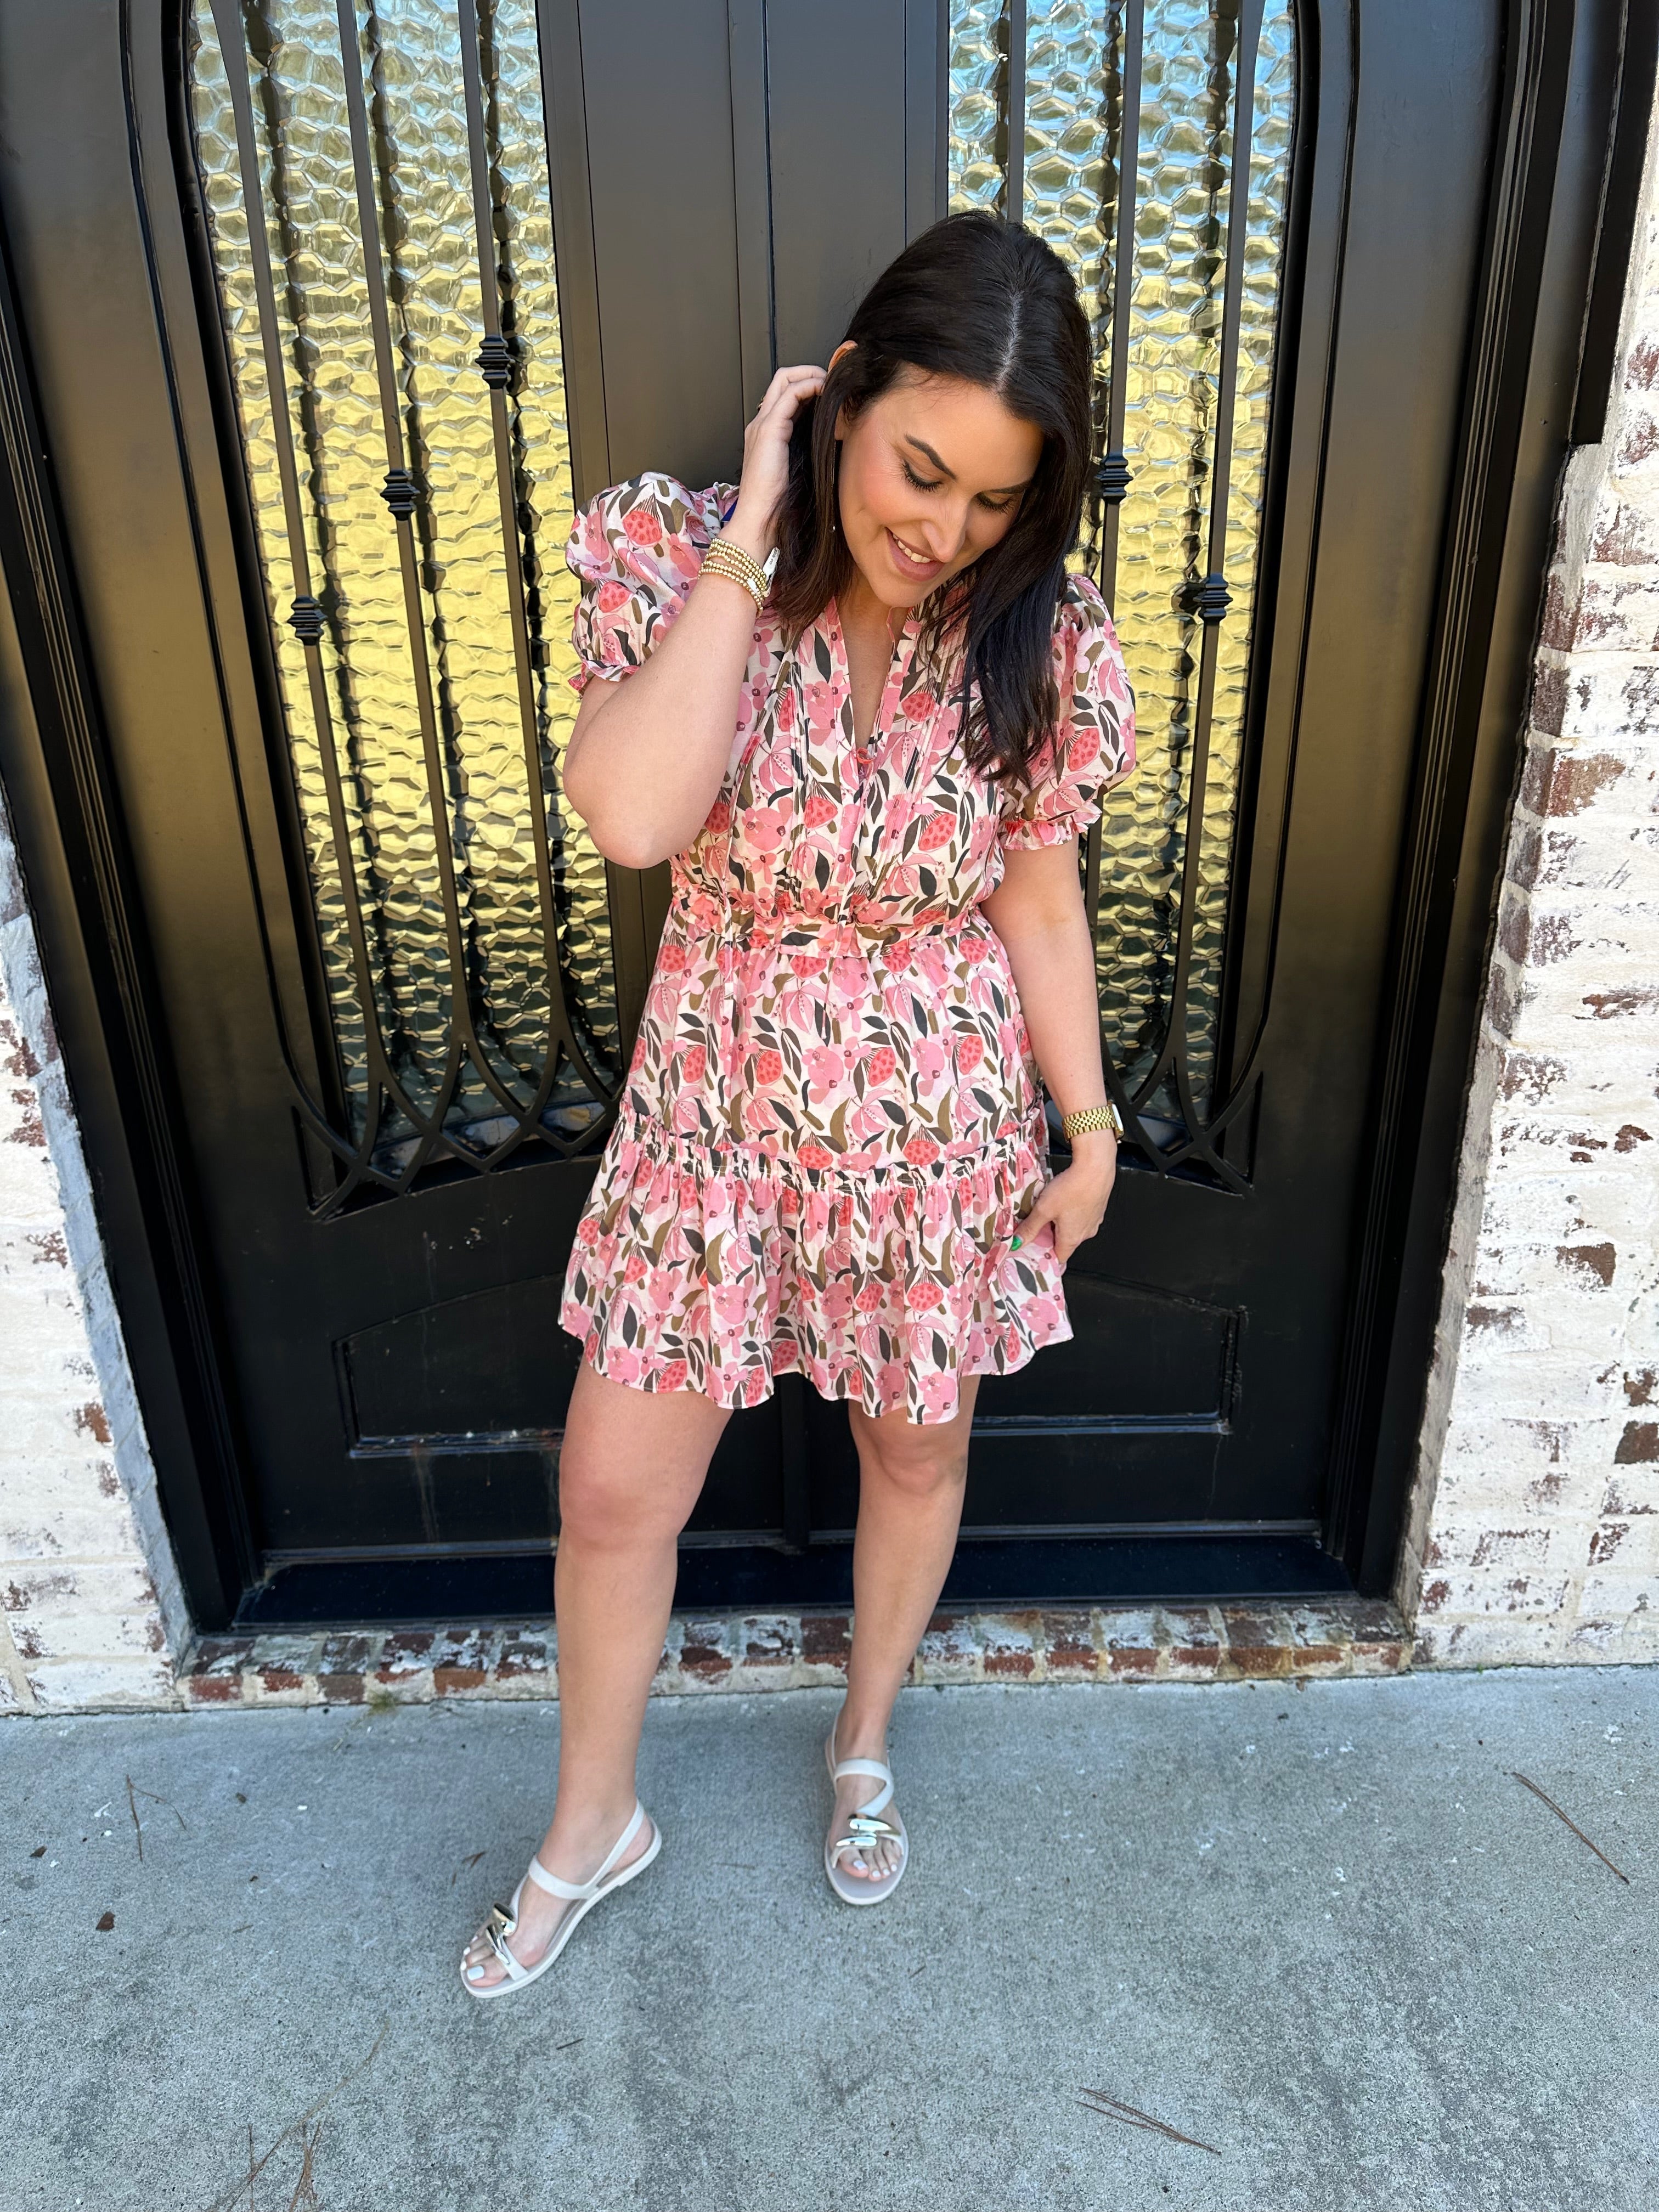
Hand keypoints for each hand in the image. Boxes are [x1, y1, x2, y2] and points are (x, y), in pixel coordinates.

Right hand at [725, 364, 825, 559]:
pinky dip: (809, 386)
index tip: (830, 393)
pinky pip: (790, 394)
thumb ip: (808, 452)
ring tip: (831, 383)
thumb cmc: (779, 506)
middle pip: (782, 379)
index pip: (784, 395)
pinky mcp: (769, 429)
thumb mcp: (798, 472)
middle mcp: (760, 424)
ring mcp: (762, 424)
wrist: (759, 521)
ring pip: (785, 379)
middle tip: (832, 381)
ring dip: (811, 375)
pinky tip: (825, 392)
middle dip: (809, 372)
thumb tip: (834, 443)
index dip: (807, 386)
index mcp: (766, 434)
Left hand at [1013, 1134, 1116, 1269]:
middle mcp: (1086, 1233)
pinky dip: (1070, 1210)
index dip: (1044, 1255)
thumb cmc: (1073, 1188)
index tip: (1032, 1248)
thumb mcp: (1044, 1208)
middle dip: (1048, 1235)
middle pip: (1063, 1242)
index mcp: (1072, 1238)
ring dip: (1059, 1221)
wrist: (1096, 1167)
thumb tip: (1018, 1242)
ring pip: (1072, 1227)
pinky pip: (1080, 1215)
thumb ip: (1030, 1227)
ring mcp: (1093, 1220)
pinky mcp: (1097, 1207)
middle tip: (1035, 1222)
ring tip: (1049, 1206)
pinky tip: (1063, 1197)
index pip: (1058, 1258)